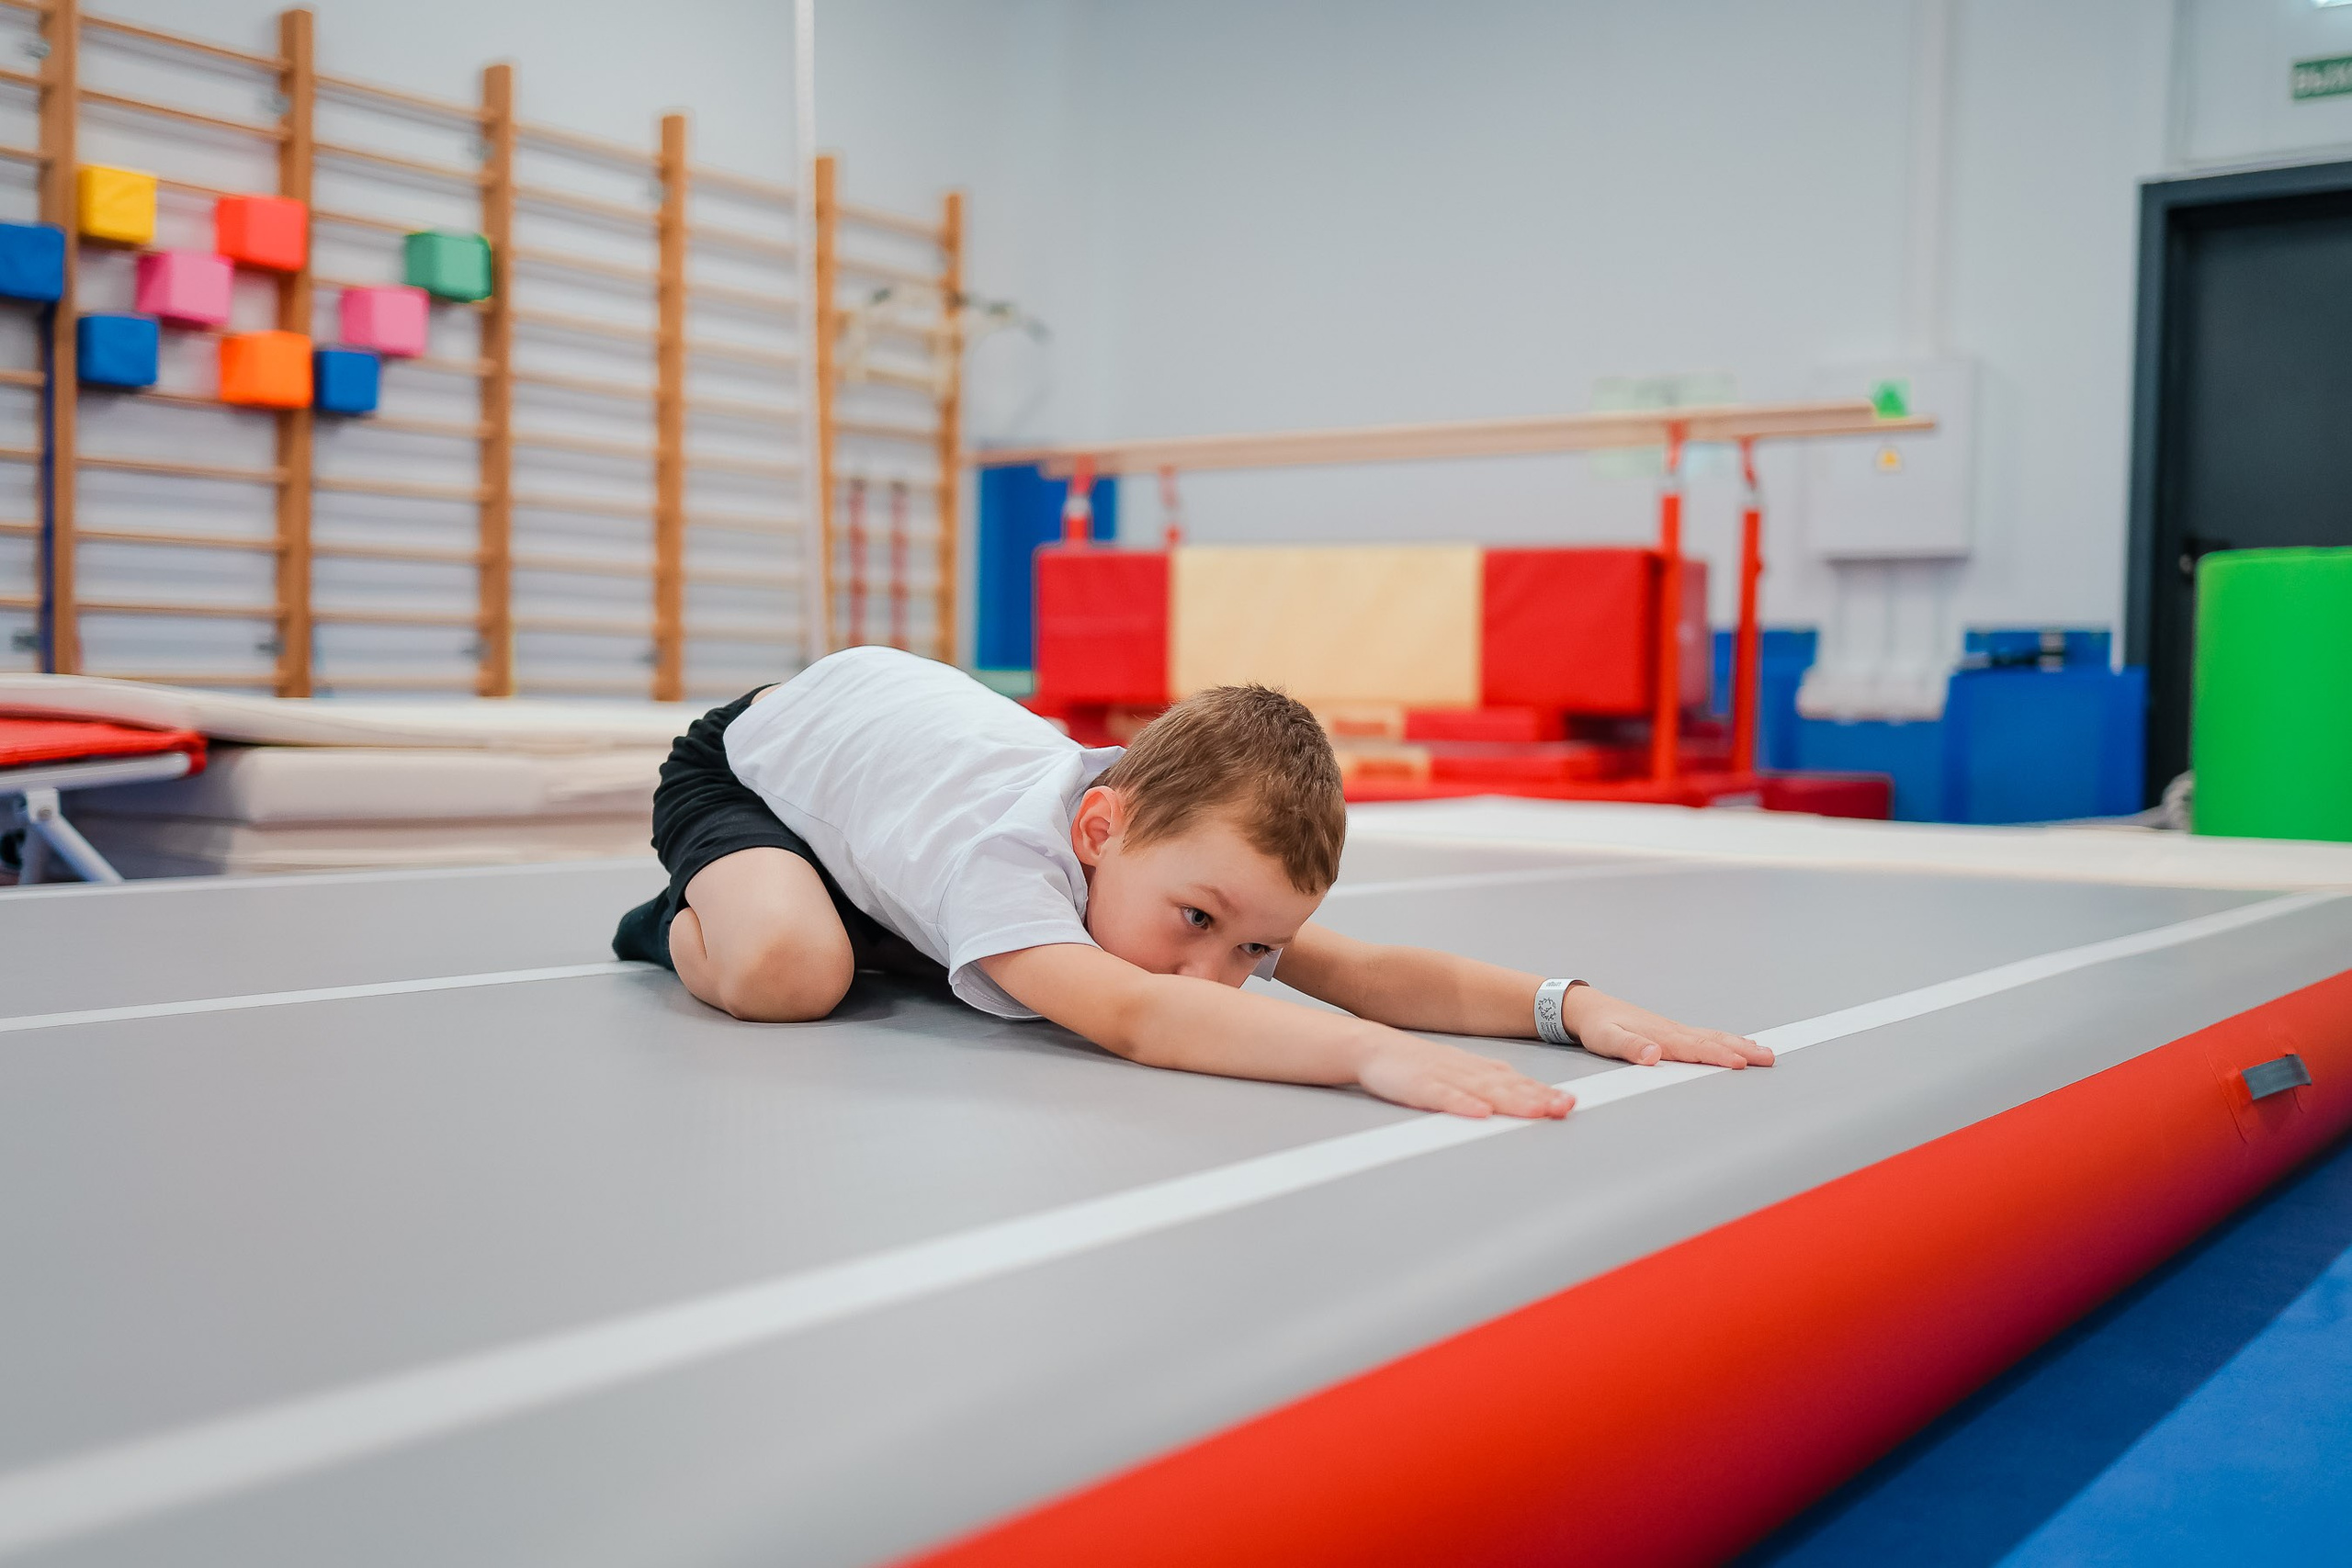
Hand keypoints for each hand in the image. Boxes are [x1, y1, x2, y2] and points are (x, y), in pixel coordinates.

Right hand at [1356, 1029, 1575, 1118]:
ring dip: (1511, 1101)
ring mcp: (1442, 1076)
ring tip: (1536, 1111)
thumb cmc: (1415, 1063)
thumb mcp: (1456, 1070)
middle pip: (1506, 1086)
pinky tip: (1480, 1113)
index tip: (1568, 1103)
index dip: (1542, 1092)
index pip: (1514, 1081)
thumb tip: (1524, 1093)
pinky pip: (1443, 1096)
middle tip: (1564, 1108)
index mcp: (1474, 1068)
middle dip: (1537, 1098)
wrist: (1372, 1047)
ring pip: (1482, 1090)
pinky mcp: (1419, 1086)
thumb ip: (1487, 1081)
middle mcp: (1464, 1070)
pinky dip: (1463, 1104)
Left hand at [1561, 987, 1771, 1069]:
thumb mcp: (1607, 1040)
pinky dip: (1725, 1041)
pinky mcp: (1671, 1032)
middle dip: (1742, 1050)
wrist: (1589, 1008)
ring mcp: (1674, 1030)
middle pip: (1713, 1041)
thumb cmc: (1597, 1027)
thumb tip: (1654, 1054)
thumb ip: (1630, 1047)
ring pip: (1713, 1037)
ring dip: (1740, 1045)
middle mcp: (1672, 1032)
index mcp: (1661, 1036)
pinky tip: (1736, 1045)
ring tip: (1764, 1053)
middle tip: (1769, 1058)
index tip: (1740, 1064)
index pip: (1695, 1048)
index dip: (1719, 1056)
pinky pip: (1705, 1037)